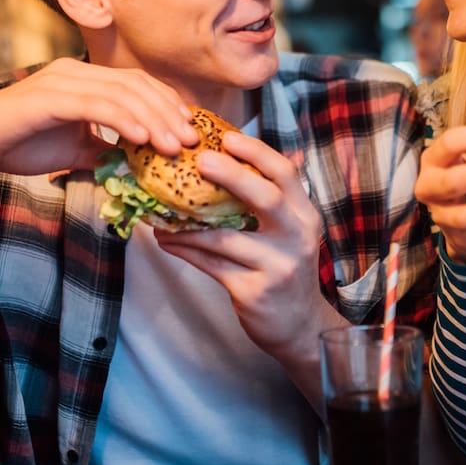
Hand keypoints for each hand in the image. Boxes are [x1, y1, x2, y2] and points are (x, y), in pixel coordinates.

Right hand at [0, 58, 199, 191]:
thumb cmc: (22, 145)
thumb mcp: (77, 149)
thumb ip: (107, 149)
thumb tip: (141, 163)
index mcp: (85, 78)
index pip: (138, 84)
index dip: (168, 104)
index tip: (189, 130)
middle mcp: (75, 71)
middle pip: (136, 85)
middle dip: (168, 113)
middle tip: (190, 141)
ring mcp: (60, 80)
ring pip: (121, 94)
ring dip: (152, 120)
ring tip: (172, 146)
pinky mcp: (46, 97)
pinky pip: (94, 105)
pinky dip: (122, 120)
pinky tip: (141, 139)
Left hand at [154, 132, 336, 359]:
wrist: (299, 327)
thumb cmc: (286, 270)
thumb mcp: (290, 233)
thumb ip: (273, 201)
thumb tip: (235, 160)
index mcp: (305, 216)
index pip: (286, 175)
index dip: (257, 153)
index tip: (228, 137)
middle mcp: (297, 238)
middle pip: (267, 198)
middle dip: (232, 175)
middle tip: (199, 160)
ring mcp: (277, 266)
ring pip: (225, 238)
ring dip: (187, 223)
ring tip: (160, 212)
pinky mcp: (254, 291)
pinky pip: (211, 265)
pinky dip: (185, 250)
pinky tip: (166, 240)